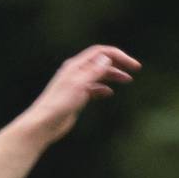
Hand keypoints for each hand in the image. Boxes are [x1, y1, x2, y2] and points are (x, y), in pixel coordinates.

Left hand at [23, 45, 139, 143]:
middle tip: (134, 70)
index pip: (101, 53)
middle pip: (101, 62)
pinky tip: (109, 93)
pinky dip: (102, 89)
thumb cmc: (58, 104)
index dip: (118, 55)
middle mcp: (75, 73)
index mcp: (75, 66)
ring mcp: (75, 85)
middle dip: (118, 64)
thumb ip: (93, 71)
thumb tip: (107, 58)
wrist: (43, 124)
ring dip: (113, 76)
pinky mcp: (75, 98)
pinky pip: (92, 89)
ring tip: (127, 80)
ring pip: (98, 76)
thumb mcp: (79, 85)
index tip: (132, 65)